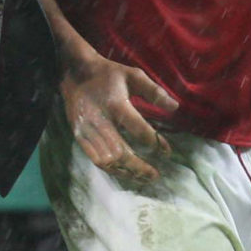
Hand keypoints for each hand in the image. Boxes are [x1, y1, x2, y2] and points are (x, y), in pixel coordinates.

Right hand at [60, 50, 178, 183]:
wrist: (75, 72)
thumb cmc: (108, 74)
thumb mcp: (133, 75)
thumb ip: (154, 91)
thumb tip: (175, 107)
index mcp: (116, 104)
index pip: (138, 129)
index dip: (155, 143)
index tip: (167, 152)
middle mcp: (99, 120)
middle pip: (120, 152)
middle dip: (139, 167)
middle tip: (155, 175)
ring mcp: (86, 130)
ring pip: (107, 160)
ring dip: (126, 172)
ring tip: (142, 178)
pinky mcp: (78, 136)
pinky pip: (95, 159)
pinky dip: (111, 169)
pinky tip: (124, 172)